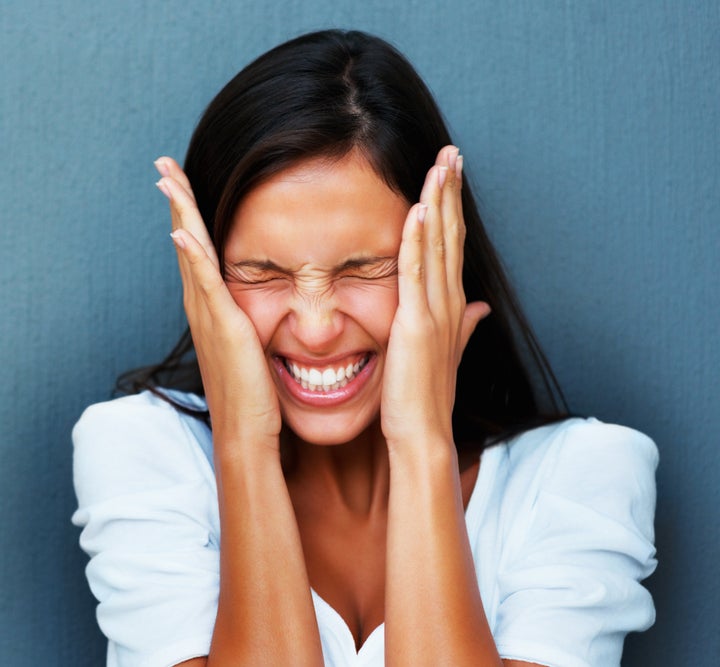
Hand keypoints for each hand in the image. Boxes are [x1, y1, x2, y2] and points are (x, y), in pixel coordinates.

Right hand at [155, 158, 281, 449]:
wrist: (247, 436)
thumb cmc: (253, 400)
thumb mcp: (251, 353)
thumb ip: (249, 328)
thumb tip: (262, 314)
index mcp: (213, 313)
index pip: (198, 256)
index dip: (190, 220)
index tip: (183, 187)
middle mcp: (204, 311)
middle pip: (188, 246)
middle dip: (178, 205)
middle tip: (165, 167)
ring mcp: (210, 319)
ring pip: (192, 256)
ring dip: (181, 216)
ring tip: (169, 179)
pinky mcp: (225, 330)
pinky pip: (206, 285)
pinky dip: (193, 257)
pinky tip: (183, 231)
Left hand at [380, 146, 489, 451]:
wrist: (423, 432)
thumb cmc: (429, 395)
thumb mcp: (448, 350)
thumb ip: (465, 325)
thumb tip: (482, 308)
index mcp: (453, 306)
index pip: (454, 246)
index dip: (454, 208)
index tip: (451, 174)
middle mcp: (449, 302)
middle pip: (451, 235)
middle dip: (450, 192)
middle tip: (451, 151)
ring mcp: (435, 312)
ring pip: (437, 246)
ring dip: (438, 203)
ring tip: (440, 164)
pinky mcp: (415, 324)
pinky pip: (415, 274)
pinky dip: (416, 241)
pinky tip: (416, 210)